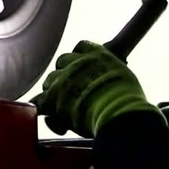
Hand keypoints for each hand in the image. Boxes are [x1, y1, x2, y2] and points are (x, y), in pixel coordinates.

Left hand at [32, 41, 158, 137]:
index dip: (79, 59)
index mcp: (97, 54)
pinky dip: (47, 109)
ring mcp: (64, 77)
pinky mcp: (53, 96)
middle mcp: (78, 62)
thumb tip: (112, 78)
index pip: (80, 47)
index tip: (82, 70)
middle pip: (62, 62)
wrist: (119, 113)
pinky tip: (57, 121)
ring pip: (50, 80)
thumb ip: (112, 72)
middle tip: (73, 91)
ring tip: (65, 109)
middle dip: (65, 75)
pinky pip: (41, 100)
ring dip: (55, 93)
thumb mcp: (124, 76)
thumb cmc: (127, 99)